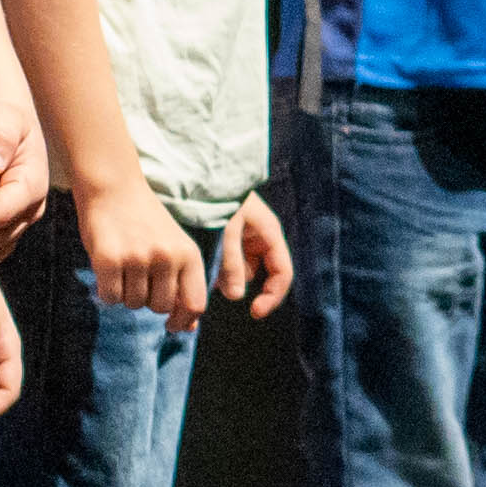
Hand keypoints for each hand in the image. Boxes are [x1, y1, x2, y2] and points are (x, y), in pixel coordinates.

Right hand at [82, 179, 209, 329]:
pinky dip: (106, 291)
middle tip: (137, 276)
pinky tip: (108, 269)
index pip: (195, 304)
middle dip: (146, 299)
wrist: (114, 187)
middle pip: (159, 307)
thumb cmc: (145, 221)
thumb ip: (183, 283)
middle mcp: (167, 257)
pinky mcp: (109, 259)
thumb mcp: (174, 247)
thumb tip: (188, 328)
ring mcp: (138, 258)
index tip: (171, 325)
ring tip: (123, 264)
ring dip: (125, 293)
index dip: (183, 321)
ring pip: (133, 303)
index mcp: (189, 254)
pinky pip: (110, 297)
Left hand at [215, 193, 291, 318]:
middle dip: (248, 288)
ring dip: (231, 280)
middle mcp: (262, 239)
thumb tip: (236, 297)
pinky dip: (221, 272)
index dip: (273, 296)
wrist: (202, 174)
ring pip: (246, 271)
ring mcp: (247, 240)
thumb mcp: (227, 231)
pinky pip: (232, 264)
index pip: (283, 274)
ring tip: (209, 281)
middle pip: (266, 275)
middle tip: (224, 296)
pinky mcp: (232, 240)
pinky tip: (204, 273)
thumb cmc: (219, 198)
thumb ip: (232, 263)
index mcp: (270, 235)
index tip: (254, 312)